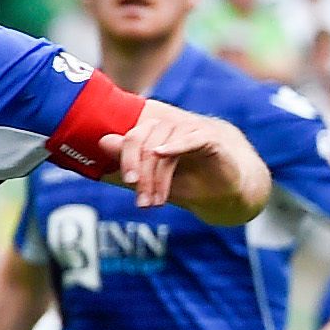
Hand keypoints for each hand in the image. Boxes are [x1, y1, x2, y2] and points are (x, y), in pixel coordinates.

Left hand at [108, 99, 239, 208]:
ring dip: (159, 179)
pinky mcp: (210, 137)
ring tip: (158, 202)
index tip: (129, 182)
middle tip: (143, 202)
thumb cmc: (189, 181)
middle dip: (142, 176)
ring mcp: (190, 130)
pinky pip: (190, 138)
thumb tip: (102, 141)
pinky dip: (175, 145)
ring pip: (164, 148)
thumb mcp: (155, 176)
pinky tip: (163, 153)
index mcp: (156, 132)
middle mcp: (171, 127)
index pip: (133, 138)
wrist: (227, 190)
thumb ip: (130, 159)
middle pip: (145, 143)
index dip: (127, 159)